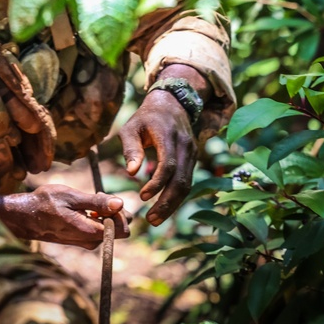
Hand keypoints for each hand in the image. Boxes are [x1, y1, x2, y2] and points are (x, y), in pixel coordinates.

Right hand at [0, 184, 130, 248]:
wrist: (24, 216)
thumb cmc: (45, 204)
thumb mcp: (71, 197)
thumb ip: (96, 202)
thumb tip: (120, 204)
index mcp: (90, 232)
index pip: (122, 229)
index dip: (120, 212)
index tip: (105, 199)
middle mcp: (90, 241)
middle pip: (117, 229)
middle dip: (112, 211)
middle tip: (95, 197)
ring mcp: (85, 242)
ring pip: (107, 228)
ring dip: (102, 213)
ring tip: (84, 202)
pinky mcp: (80, 239)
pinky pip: (96, 229)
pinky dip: (94, 217)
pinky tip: (81, 208)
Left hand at [119, 68, 202, 225]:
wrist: (171, 103)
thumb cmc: (145, 117)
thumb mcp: (131, 127)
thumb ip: (131, 149)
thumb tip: (132, 172)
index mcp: (169, 136)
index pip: (168, 165)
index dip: (157, 184)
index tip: (142, 197)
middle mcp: (185, 145)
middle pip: (181, 180)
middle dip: (167, 202)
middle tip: (151, 219)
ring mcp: (192, 152)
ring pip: (187, 184)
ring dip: (173, 204)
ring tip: (155, 219)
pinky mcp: (193, 158)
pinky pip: (187, 181)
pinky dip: (176, 196)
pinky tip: (164, 207)